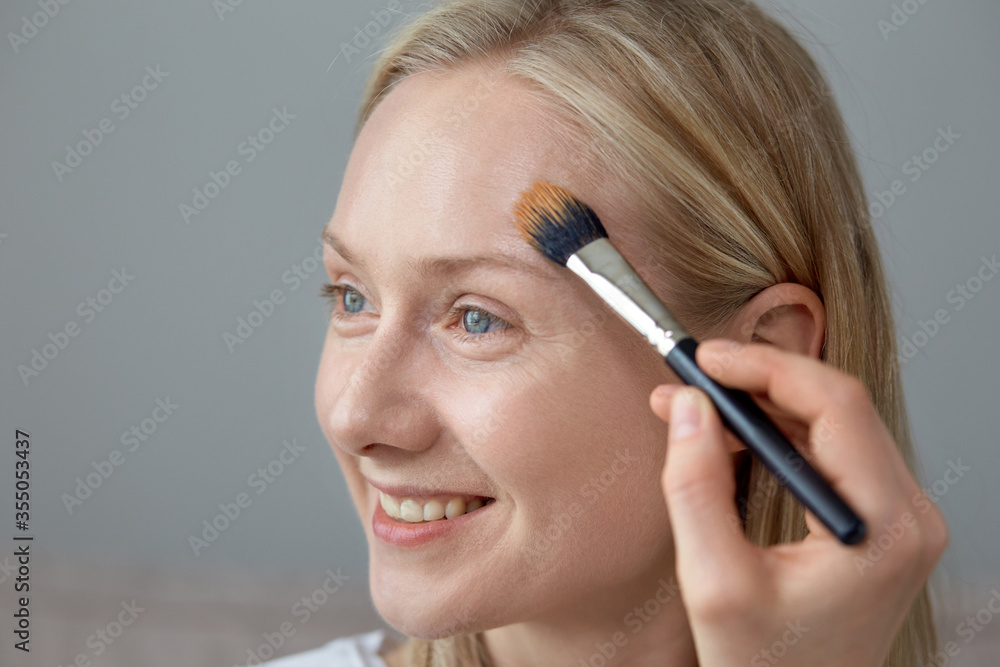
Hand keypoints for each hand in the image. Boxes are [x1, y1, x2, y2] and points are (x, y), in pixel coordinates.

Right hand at [649, 339, 947, 666]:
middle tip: (693, 375)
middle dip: (759, 380)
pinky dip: (777, 433)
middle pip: (839, 405)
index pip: (836, 406)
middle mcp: (908, 515)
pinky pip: (830, 450)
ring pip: (832, 422)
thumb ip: (695, 487)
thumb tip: (686, 406)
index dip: (765, 369)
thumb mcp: (714, 582)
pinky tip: (730, 433)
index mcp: (885, 528)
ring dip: (763, 404)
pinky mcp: (878, 521)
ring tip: (697, 404)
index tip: (706, 360)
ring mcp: (898, 518)